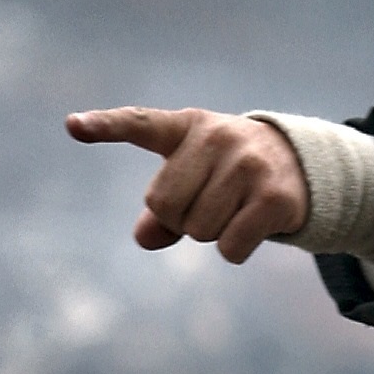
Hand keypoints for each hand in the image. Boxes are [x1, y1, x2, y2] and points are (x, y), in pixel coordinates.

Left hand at [65, 107, 306, 264]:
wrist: (302, 165)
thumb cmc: (229, 173)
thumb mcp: (192, 178)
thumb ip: (161, 210)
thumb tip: (145, 238)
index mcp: (187, 127)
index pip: (138, 123)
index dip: (104, 126)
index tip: (71, 125)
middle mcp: (216, 137)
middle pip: (164, 206)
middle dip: (181, 218)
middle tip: (210, 200)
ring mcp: (248, 165)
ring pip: (197, 230)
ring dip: (212, 232)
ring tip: (236, 207)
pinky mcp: (273, 197)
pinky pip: (229, 248)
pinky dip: (235, 249)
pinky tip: (253, 225)